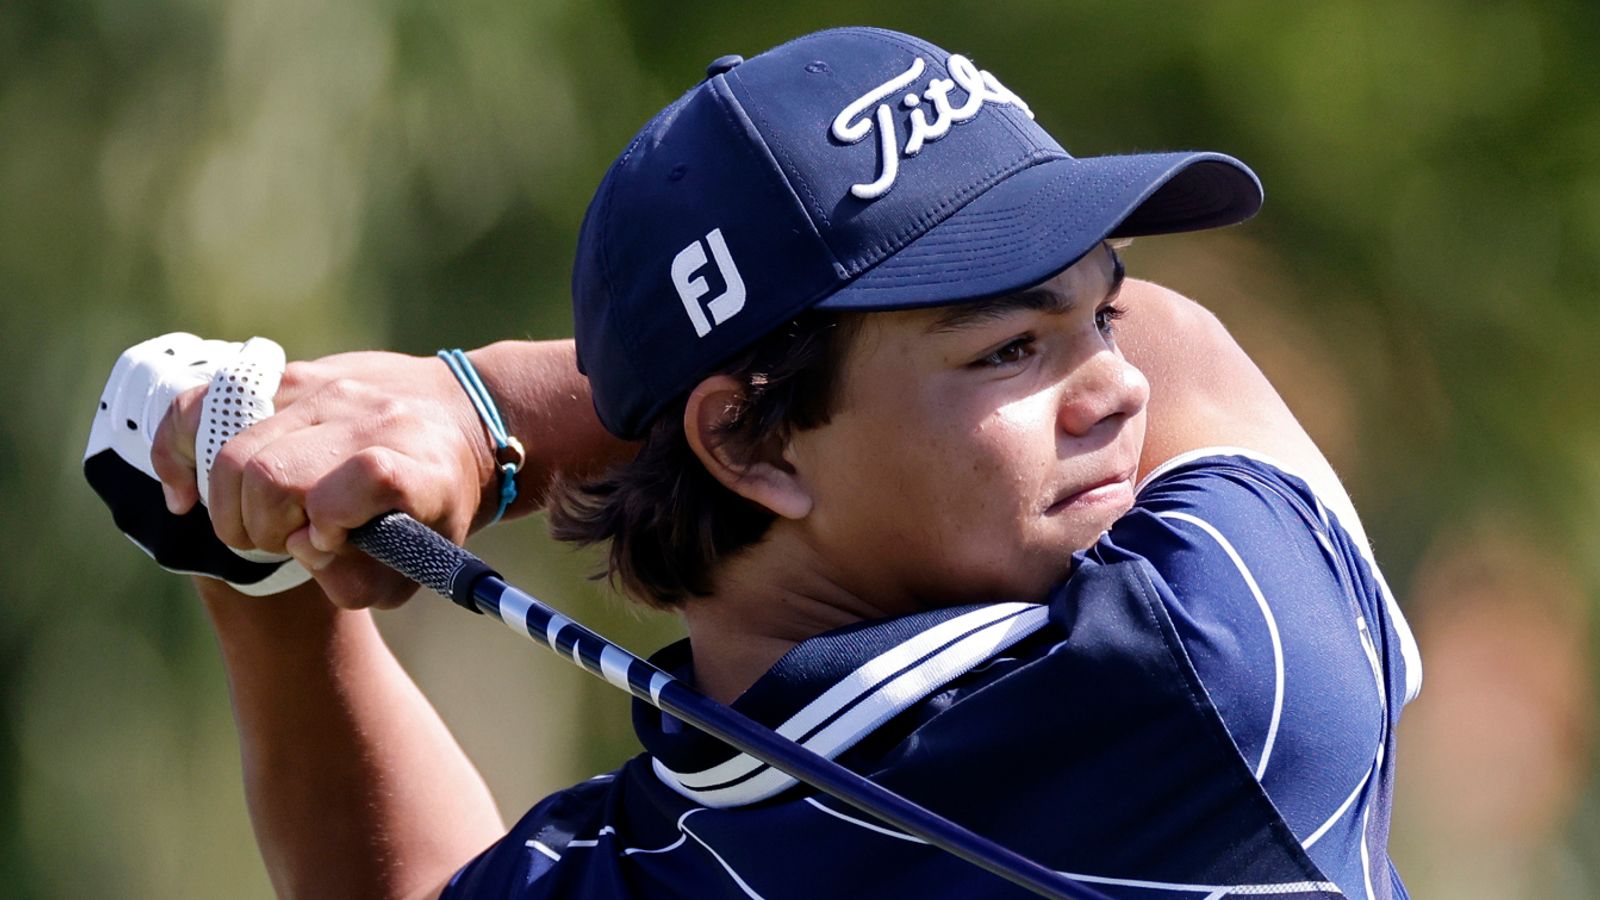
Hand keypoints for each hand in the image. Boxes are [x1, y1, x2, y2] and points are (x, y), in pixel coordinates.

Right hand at [152, 351, 494, 608]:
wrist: (465, 414)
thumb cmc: (440, 498)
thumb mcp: (428, 558)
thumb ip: (363, 581)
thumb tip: (302, 552)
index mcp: (417, 465)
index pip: (363, 480)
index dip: (328, 526)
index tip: (329, 543)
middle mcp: (370, 420)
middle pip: (275, 475)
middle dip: (262, 528)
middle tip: (281, 540)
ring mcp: (327, 391)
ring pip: (235, 449)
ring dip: (230, 504)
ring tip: (256, 520)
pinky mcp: (291, 376)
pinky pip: (209, 406)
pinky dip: (181, 453)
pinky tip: (184, 493)